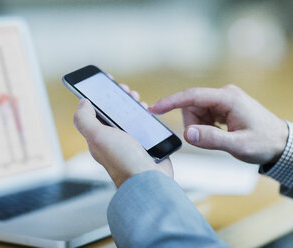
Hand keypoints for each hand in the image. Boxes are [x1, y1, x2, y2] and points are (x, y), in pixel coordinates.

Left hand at [73, 99, 172, 187]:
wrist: (149, 180)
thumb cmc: (123, 160)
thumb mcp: (97, 136)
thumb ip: (85, 119)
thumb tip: (82, 103)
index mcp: (99, 136)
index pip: (95, 111)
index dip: (99, 95)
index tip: (106, 81)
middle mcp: (113, 138)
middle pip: (114, 112)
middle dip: (119, 97)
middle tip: (125, 91)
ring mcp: (130, 141)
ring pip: (129, 116)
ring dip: (132, 104)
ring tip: (137, 100)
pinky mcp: (145, 143)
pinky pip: (144, 125)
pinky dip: (145, 115)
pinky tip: (147, 112)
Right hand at [149, 85, 287, 163]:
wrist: (281, 143)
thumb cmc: (264, 143)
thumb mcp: (239, 145)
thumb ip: (212, 139)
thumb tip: (188, 134)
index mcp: (228, 98)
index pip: (192, 96)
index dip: (170, 102)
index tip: (154, 109)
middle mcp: (224, 95)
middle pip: (192, 107)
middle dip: (194, 125)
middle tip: (212, 139)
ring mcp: (223, 99)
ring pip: (196, 112)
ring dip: (201, 127)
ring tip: (221, 136)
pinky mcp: (223, 106)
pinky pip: (203, 115)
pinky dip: (206, 126)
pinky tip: (222, 132)